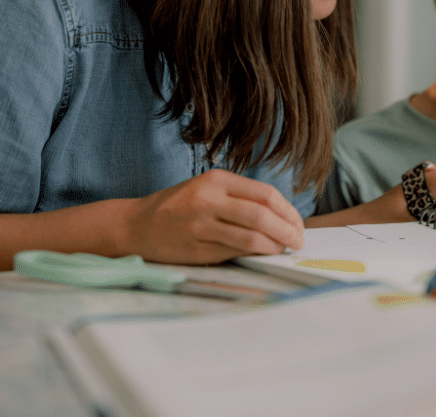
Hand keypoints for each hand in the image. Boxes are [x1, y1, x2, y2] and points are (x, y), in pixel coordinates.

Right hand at [123, 169, 304, 264]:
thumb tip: (281, 217)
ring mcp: (201, 226)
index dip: (287, 210)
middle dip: (286, 230)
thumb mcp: (207, 188)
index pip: (264, 193)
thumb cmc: (179, 205)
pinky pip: (235, 253)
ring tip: (284, 249)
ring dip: (274, 246)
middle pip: (261, 215)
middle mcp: (208, 200)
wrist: (137, 225)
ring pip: (251, 238)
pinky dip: (255, 255)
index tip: (298, 223)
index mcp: (215, 180)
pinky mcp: (197, 249)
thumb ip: (239, 197)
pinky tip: (263, 255)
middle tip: (298, 240)